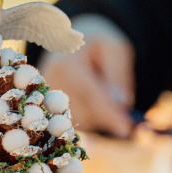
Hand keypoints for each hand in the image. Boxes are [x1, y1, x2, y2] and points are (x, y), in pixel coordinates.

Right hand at [38, 14, 135, 137]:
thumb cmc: (96, 44)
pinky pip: (73, 121)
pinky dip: (89, 117)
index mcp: (65, 63)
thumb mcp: (115, 49)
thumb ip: (118, 74)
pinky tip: (92, 103)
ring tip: (104, 96)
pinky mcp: (44, 106)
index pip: (89, 93)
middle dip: (107, 116)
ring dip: (99, 116)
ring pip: (79, 119)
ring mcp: (43, 96)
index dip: (108, 112)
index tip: (125, 129)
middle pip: (83, 110)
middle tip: (127, 120)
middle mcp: (48, 82)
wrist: (71, 43)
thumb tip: (121, 102)